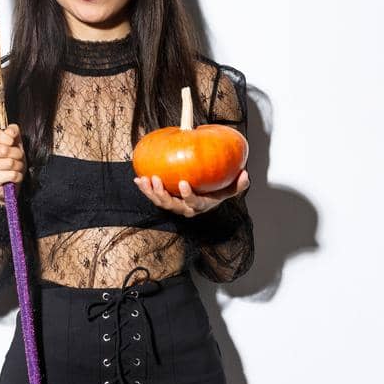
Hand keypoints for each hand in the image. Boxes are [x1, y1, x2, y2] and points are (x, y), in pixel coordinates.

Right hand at [0, 124, 24, 205]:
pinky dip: (18, 176)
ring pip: (10, 163)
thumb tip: (11, 131)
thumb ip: (13, 132)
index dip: (6, 136)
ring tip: (16, 167)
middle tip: (18, 157)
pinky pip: (12, 175)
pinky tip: (14, 177)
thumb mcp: (13, 143)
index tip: (12, 141)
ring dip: (19, 165)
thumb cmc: (9, 160)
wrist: (6, 183)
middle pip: (4, 150)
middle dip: (17, 153)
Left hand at [134, 169, 249, 217]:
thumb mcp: (229, 190)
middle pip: (171, 205)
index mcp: (199, 206)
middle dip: (162, 194)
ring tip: (145, 179)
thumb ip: (238, 185)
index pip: (193, 203)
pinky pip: (153, 195)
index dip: (187, 195)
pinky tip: (138, 178)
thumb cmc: (216, 193)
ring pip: (160, 202)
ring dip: (150, 191)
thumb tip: (246, 174)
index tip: (183, 183)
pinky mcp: (164, 200)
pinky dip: (145, 188)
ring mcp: (174, 206)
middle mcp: (185, 209)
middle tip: (157, 180)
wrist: (204, 198)